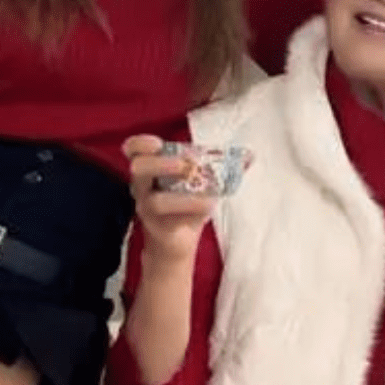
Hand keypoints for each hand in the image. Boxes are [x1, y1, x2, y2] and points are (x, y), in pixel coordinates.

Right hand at [123, 134, 216, 264]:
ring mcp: (147, 209)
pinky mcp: (158, 229)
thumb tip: (251, 157)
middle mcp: (143, 187)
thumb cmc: (186, 205)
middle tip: (185, 165)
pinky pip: (170, 221)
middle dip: (161, 164)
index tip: (157, 143)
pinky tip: (208, 209)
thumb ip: (217, 168)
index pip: (134, 150)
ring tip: (209, 200)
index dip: (141, 143)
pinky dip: (191, 214)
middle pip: (138, 168)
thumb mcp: (198, 183)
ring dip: (184, 198)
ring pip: (155, 201)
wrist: (175, 242)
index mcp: (151, 170)